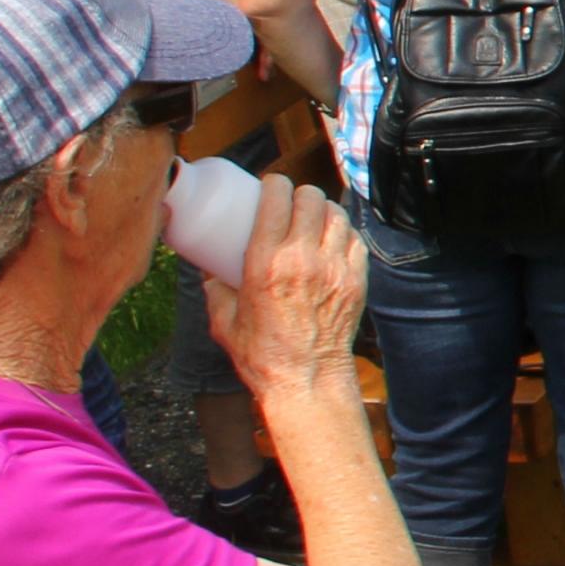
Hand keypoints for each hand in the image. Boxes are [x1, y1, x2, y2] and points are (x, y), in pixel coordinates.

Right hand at [206, 176, 365, 404]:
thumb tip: (208, 267)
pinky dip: (344, 234)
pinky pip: (355, 240)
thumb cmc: (261, 355)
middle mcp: (302, 259)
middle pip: (309, 198)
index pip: (276, 199)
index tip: (270, 186)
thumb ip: (215, 290)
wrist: (306, 381)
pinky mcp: (356, 281)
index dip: (274, 184)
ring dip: (323, 211)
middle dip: (299, 194)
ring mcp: (334, 269)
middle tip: (291, 203)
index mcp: (265, 263)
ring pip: (336, 214)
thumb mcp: (224, 321)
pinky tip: (333, 241)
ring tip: (314, 218)